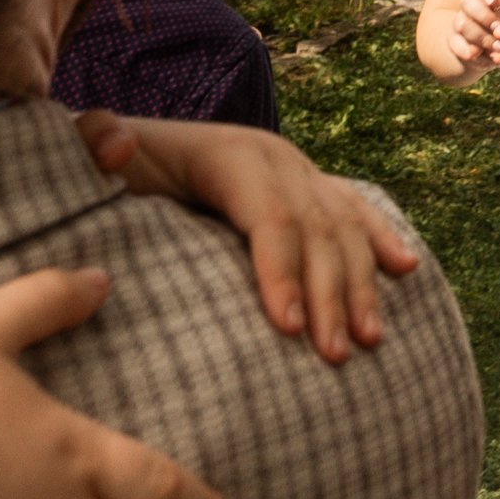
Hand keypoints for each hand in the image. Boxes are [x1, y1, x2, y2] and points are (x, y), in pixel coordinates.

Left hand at [76, 115, 417, 365]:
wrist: (144, 147)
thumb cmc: (120, 167)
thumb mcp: (99, 151)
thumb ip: (93, 142)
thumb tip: (113, 144)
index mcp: (230, 154)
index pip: (268, 216)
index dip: (281, 271)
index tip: (287, 330)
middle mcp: (276, 159)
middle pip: (316, 229)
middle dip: (328, 293)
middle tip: (331, 356)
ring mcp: (301, 173)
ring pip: (344, 228)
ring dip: (360, 285)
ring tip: (367, 341)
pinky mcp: (313, 189)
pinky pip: (358, 213)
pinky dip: (383, 241)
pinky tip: (406, 270)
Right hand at [446, 0, 499, 73]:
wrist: (494, 53)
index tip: (494, 2)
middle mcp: (469, 7)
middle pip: (467, 2)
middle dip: (485, 17)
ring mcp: (459, 23)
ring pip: (462, 24)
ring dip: (483, 39)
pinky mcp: (453, 40)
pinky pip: (455, 44)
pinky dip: (473, 55)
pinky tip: (489, 62)